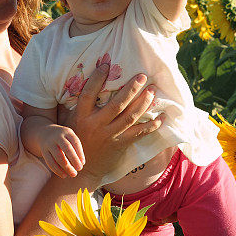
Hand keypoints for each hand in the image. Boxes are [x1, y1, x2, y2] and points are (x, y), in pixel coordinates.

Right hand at [37, 124, 84, 177]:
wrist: (44, 133)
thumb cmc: (63, 139)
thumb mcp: (70, 138)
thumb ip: (76, 148)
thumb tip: (81, 163)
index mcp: (67, 132)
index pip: (75, 142)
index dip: (80, 153)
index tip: (83, 163)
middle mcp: (58, 137)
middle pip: (66, 148)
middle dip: (74, 159)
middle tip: (80, 169)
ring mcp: (50, 144)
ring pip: (58, 156)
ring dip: (66, 167)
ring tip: (73, 174)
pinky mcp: (44, 151)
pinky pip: (50, 162)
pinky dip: (57, 170)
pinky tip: (64, 175)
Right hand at [59, 64, 162, 184]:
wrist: (82, 170)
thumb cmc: (78, 141)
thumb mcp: (73, 121)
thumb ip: (83, 105)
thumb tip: (93, 83)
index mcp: (82, 116)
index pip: (89, 93)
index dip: (97, 79)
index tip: (107, 65)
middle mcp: (96, 124)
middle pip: (117, 104)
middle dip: (131, 88)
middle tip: (142, 76)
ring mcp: (109, 135)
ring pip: (130, 116)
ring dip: (143, 102)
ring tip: (152, 91)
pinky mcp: (120, 145)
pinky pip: (138, 133)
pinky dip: (152, 125)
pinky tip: (161, 117)